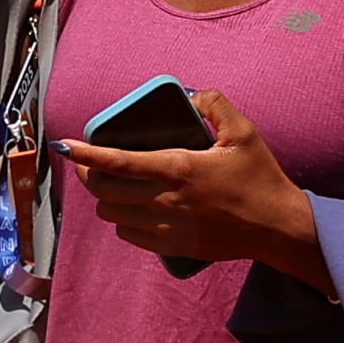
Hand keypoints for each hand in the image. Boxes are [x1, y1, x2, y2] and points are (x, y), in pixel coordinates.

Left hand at [53, 89, 327, 287]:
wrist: (279, 229)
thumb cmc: (262, 179)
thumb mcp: (245, 132)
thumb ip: (215, 105)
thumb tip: (190, 95)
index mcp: (179, 168)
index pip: (118, 162)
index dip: (85, 153)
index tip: (64, 145)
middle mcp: (166, 200)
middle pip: (105, 190)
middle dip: (90, 174)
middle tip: (91, 162)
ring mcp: (167, 228)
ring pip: (112, 214)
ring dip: (106, 198)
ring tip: (113, 184)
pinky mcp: (172, 247)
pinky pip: (129, 235)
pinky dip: (123, 220)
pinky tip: (134, 209)